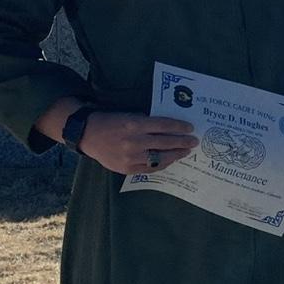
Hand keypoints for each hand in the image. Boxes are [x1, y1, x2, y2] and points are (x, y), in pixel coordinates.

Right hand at [79, 112, 198, 173]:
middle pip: (165, 142)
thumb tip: (168, 127)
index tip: (190, 128)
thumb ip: (146, 122)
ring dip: (175, 155)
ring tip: (185, 152)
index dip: (179, 127)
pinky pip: (150, 168)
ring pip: (160, 158)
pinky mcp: (127, 169)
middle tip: (194, 141)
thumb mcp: (129, 115)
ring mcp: (131, 157)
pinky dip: (162, 164)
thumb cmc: (111, 122)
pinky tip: (170, 160)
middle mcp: (134, 141)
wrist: (89, 135)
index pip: (163, 125)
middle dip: (182, 142)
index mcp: (135, 125)